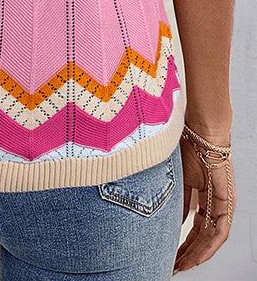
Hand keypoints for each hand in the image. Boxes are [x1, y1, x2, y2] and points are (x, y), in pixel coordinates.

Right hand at [174, 132, 235, 272]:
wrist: (199, 126)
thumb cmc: (185, 141)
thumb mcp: (174, 175)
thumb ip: (173, 197)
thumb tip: (165, 219)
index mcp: (199, 189)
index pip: (192, 222)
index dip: (181, 239)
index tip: (168, 252)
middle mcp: (212, 197)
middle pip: (201, 232)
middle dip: (187, 251)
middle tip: (173, 265)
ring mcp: (221, 199)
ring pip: (212, 235)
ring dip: (197, 253)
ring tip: (182, 266)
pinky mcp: (227, 199)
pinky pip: (221, 229)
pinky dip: (210, 246)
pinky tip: (198, 256)